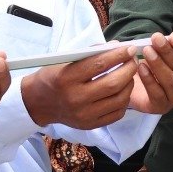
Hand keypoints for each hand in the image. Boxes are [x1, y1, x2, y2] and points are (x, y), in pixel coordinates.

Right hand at [21, 46, 136, 129]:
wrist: (39, 103)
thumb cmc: (54, 77)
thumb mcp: (65, 60)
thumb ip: (91, 53)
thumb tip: (117, 46)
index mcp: (66, 78)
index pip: (99, 64)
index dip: (118, 55)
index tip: (130, 48)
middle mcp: (75, 98)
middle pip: (113, 84)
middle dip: (129, 69)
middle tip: (133, 60)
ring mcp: (84, 115)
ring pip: (119, 99)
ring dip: (129, 84)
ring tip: (129, 74)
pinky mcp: (91, 125)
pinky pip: (117, 113)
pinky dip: (125, 100)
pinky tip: (122, 90)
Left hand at [127, 32, 172, 114]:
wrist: (136, 89)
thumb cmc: (153, 68)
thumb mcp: (161, 54)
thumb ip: (169, 45)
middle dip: (167, 52)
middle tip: (156, 39)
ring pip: (170, 80)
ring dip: (158, 64)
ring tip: (147, 51)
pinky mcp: (161, 106)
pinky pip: (157, 92)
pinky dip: (149, 79)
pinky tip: (141, 67)